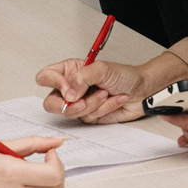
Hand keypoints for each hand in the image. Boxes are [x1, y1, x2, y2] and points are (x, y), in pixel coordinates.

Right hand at [34, 53, 167, 124]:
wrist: (142, 90)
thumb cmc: (123, 75)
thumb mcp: (102, 69)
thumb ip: (81, 78)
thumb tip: (68, 93)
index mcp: (70, 71)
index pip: (46, 77)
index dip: (53, 83)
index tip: (69, 88)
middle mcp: (71, 88)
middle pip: (51, 103)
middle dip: (67, 105)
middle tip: (82, 101)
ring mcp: (80, 103)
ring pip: (72, 113)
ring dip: (93, 104)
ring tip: (106, 93)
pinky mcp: (90, 115)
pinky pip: (89, 118)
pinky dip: (104, 109)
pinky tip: (114, 100)